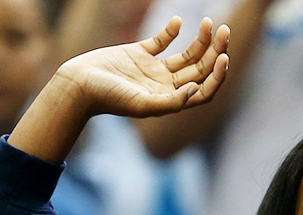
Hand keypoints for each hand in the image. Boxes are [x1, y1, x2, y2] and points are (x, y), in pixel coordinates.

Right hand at [54, 16, 228, 119]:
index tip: (223, 56)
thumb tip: (196, 90)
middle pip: (200, 69)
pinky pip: (162, 40)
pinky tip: (177, 21)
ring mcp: (154, 69)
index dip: (218, 76)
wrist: (78, 85)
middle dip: (216, 51)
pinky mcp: (140, 53)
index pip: (204, 90)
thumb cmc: (108, 98)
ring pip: (187, 55)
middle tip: (224, 31)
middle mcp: (165, 86)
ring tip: (209, 22)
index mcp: (170, 100)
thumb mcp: (142, 104)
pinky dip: (171, 30)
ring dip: (201, 40)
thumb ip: (171, 102)